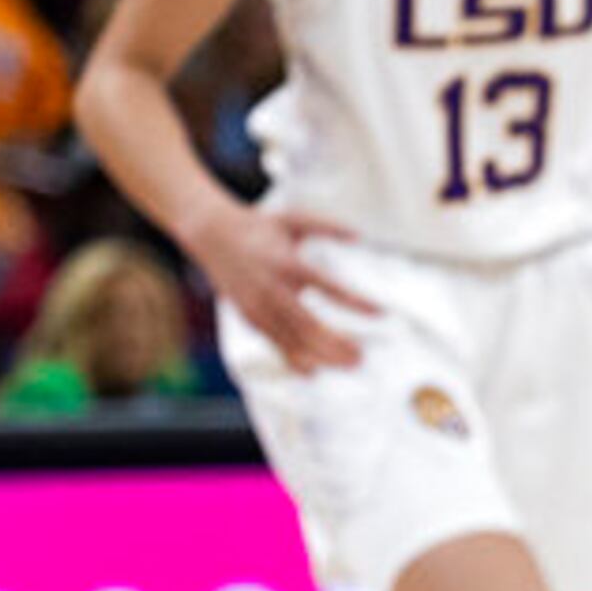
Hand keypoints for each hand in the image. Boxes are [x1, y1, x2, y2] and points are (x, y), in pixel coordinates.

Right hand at [187, 201, 376, 372]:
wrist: (209, 232)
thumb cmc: (259, 226)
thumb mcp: (293, 219)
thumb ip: (327, 226)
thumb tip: (360, 236)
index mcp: (286, 263)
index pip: (327, 286)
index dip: (354, 301)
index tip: (381, 313)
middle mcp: (271, 288)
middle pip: (308, 323)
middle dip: (336, 343)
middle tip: (362, 356)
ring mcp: (258, 305)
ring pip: (292, 339)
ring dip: (322, 355)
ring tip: (350, 364)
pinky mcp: (248, 315)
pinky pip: (274, 342)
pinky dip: (294, 358)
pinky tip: (314, 371)